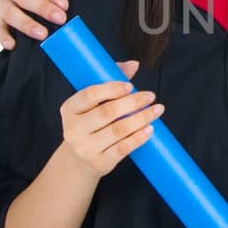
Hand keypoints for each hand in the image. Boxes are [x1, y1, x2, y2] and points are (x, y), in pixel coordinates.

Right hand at [58, 60, 163, 177]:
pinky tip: (150, 129)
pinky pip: (122, 149)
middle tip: (151, 96)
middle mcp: (73, 129)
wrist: (80, 159)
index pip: (89, 95)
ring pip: (118, 130)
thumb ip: (110, 80)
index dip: (111, 89)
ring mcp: (85, 147)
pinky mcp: (99, 162)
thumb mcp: (93, 103)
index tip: (130, 85)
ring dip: (141, 119)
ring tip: (157, 110)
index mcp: (70, 109)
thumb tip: (134, 64)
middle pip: (107, 112)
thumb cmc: (91, 123)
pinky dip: (138, 138)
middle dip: (132, 102)